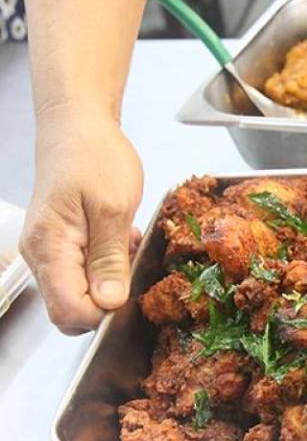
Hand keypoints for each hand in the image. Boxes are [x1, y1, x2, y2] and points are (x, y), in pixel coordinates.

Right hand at [20, 109, 143, 333]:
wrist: (78, 127)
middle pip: (70, 309)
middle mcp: (41, 256)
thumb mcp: (114, 208)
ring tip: (125, 244)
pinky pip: (82, 274)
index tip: (128, 290)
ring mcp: (49, 252)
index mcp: (50, 248)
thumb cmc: (94, 157)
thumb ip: (110, 259)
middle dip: (107, 299)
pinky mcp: (61, 245)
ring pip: (78, 293)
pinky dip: (106, 266)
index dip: (103, 313)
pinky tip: (120, 241)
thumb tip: (109, 303)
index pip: (69, 311)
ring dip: (109, 280)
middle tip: (129, 263)